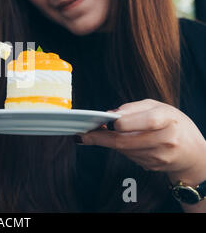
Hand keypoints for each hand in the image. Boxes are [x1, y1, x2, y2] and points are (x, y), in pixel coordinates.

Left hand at [78, 99, 205, 183]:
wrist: (192, 153)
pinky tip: (117, 140)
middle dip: (100, 138)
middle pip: (126, 141)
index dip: (123, 122)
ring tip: (93, 133)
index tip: (106, 120)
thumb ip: (133, 108)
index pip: (144, 121)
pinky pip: (128, 156)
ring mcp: (158, 157)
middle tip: (82, 134)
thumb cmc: (172, 123)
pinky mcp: (152, 167)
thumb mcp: (158, 107)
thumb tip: (110, 114)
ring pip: (123, 150)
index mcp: (167, 120)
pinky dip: (118, 147)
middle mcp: (165, 140)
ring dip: (106, 142)